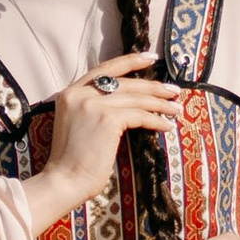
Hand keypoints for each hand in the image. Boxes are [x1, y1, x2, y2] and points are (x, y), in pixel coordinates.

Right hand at [17, 52, 188, 226]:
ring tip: (176, 108)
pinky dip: (156, 120)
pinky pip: (139, 115)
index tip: (151, 58)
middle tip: (173, 90)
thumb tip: (126, 104)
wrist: (63, 181)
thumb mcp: (77, 125)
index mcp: (70, 92)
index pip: (104, 69)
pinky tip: (166, 126)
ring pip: (135, 98)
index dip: (130, 61)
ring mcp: (93, 104)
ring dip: (160, 104)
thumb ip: (92, 108)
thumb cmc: (72, 162)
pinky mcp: (108, 119)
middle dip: (153, 86)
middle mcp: (80, 93)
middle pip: (125, 83)